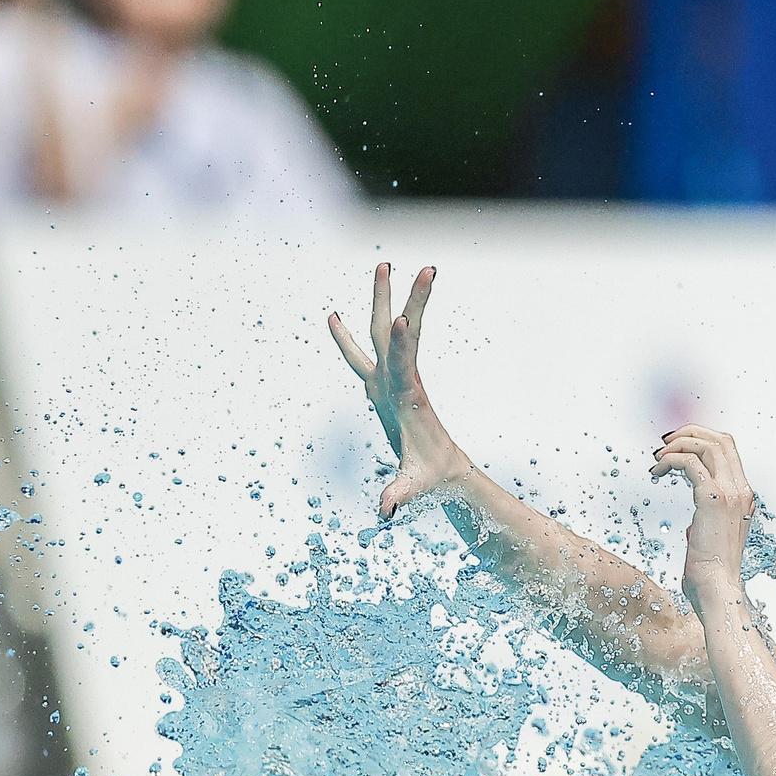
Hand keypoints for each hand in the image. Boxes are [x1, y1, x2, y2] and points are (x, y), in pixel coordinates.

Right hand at [329, 262, 471, 517]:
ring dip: (383, 300)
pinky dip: (347, 336)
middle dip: (410, 300)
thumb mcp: (414, 487)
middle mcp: (403, 380)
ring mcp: (391, 380)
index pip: (407, 365)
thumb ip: (399, 496)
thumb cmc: (431, 477)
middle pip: (402, 333)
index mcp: (411, 397)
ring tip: (383, 264)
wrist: (444, 470)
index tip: (404, 319)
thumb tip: (385, 512)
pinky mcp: (381, 386)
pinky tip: (331, 317)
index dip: (403, 345)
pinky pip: (363, 353)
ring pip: (386, 332)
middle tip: (421, 266)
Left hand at [652, 425, 755, 604]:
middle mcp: (741, 490)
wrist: (718, 590)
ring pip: (707, 445)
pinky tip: (656, 472)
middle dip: (690, 432)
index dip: (702, 439)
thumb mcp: (714, 541)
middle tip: (664, 442)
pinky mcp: (712, 499)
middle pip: (721, 439)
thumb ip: (709, 526)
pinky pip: (689, 463)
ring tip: (657, 458)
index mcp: (744, 496)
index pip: (729, 450)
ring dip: (678, 444)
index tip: (677, 446)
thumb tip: (695, 525)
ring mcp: (730, 493)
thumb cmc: (711, 573)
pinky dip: (670, 460)